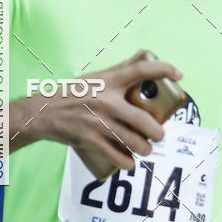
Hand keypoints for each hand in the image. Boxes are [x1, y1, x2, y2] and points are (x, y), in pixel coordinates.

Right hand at [20, 49, 181, 170]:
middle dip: (157, 132)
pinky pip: (116, 155)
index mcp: (109, 81)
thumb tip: (143, 58)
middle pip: (144, 119)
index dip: (164, 70)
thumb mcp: (95, 78)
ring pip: (133, 142)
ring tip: (147, 150)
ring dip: (145, 149)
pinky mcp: (89, 139)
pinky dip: (126, 163)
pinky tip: (130, 164)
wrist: (42, 112)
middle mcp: (106, 100)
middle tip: (159, 135)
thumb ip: (119, 70)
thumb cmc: (73, 93)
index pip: (141, 70)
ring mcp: (98, 122)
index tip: (180, 75)